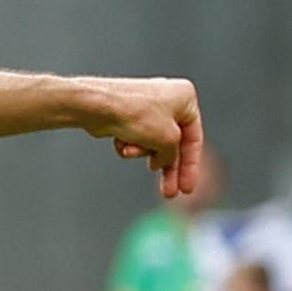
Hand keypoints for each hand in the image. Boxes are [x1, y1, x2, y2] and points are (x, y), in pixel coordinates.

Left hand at [78, 75, 206, 198]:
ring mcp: (148, 107)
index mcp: (185, 98)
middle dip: (168, 169)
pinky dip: (130, 146)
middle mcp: (168, 99)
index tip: (186, 188)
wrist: (97, 106)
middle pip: (173, 144)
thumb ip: (173, 155)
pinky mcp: (129, 116)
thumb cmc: (134, 114)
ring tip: (131, 151)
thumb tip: (165, 162)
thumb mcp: (168, 141)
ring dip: (142, 152)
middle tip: (168, 192)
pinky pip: (136, 141)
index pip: (194, 138)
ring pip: (152, 144)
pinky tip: (121, 142)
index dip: (190, 167)